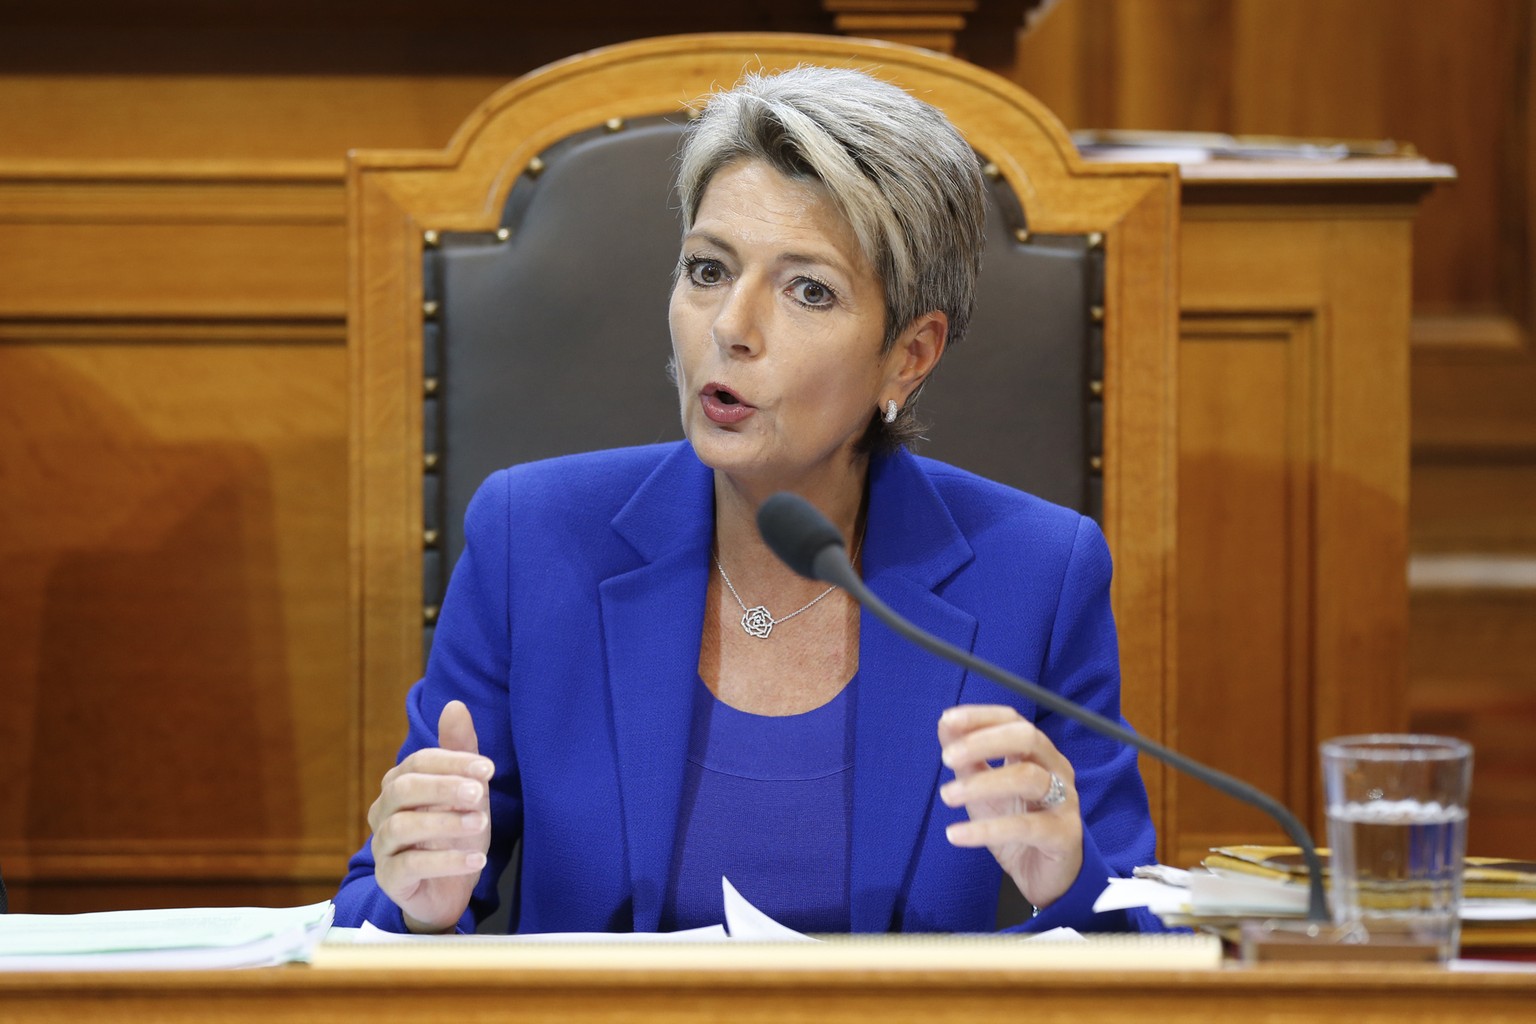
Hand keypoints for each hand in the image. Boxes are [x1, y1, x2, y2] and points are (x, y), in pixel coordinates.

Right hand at [368, 700, 493, 932]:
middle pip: (402, 788)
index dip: (452, 761)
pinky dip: (445, 861)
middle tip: (479, 792)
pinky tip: (476, 860)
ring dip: (444, 822)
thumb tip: (455, 705)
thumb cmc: (454, 833)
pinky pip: (408, 866)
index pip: (418, 762)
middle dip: (443, 786)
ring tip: (481, 824)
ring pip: (401, 826)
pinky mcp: (389, 879)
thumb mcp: (466, 792)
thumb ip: (459, 751)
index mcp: (400, 784)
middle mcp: (384, 811)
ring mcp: (382, 846)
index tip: (489, 768)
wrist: (448, 890)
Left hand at [937, 704, 1082, 910]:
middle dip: (984, 742)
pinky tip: (956, 835)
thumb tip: (945, 723)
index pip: (1013, 720)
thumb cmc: (1016, 822)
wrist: (1044, 876)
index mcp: (1037, 752)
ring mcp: (1064, 800)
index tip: (947, 720)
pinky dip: (986, 830)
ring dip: (981, 784)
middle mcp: (1056, 769)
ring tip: (947, 795)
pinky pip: (1024, 827)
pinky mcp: (1063, 835)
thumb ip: (968, 758)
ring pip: (1027, 777)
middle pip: (1027, 738)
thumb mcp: (985, 788)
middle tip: (946, 758)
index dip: (981, 717)